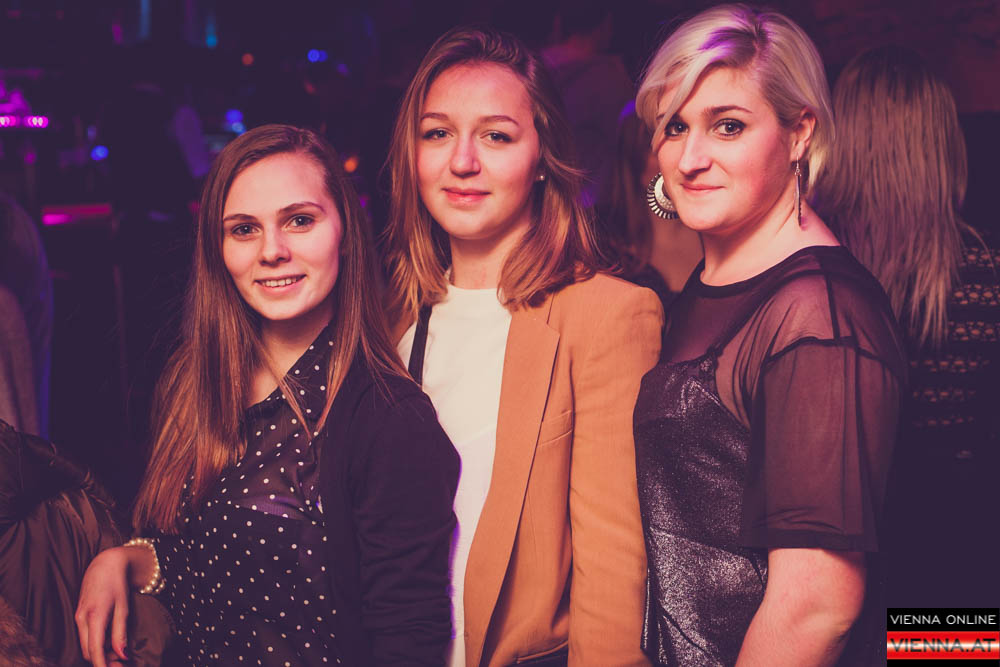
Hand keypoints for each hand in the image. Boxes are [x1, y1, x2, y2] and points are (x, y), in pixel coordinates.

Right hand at [75, 546, 132, 665]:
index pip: (94, 650)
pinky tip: (111, 642)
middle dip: (103, 661)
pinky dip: (97, 644)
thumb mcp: (123, 607)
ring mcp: (78, 618)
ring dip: (100, 653)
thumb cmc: (117, 584)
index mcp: (94, 616)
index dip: (103, 665)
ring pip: (86, 645)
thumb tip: (123, 655)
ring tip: (119, 655)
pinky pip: (86, 636)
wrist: (104, 564)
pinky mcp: (79, 616)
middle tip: (122, 664)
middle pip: (88, 651)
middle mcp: (81, 619)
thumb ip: (121, 632)